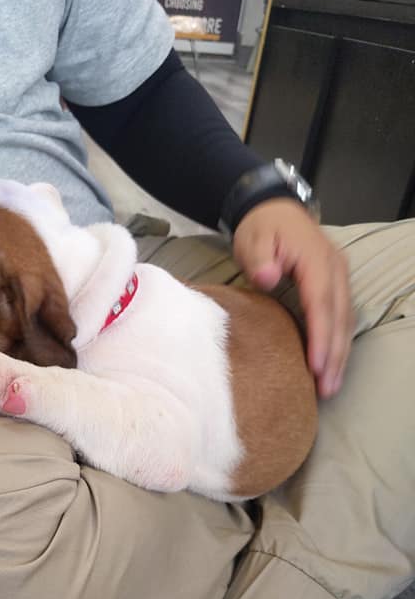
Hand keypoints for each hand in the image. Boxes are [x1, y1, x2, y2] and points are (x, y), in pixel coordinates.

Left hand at [233, 198, 353, 398]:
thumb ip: (260, 259)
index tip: (316, 366)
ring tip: (330, 387)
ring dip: (340, 355)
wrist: (271, 209)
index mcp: (316, 258)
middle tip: (326, 388)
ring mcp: (338, 277)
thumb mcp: (252, 239)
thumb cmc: (261, 228)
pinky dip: (337, 343)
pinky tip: (330, 366)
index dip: (320, 336)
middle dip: (335, 355)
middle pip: (339, 317)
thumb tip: (269, 277)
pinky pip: (340, 318)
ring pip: (344, 321)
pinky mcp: (334, 286)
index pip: (321, 303)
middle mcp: (335, 269)